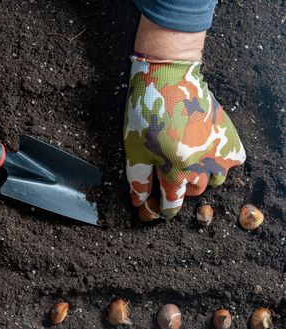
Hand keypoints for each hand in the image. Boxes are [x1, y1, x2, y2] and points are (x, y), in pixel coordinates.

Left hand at [123, 54, 245, 217]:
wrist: (169, 78)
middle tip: (168, 174)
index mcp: (174, 172)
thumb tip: (139, 202)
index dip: (161, 210)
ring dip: (200, 177)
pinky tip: (206, 152)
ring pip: (213, 181)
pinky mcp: (229, 137)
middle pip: (192, 192)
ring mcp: (218, 153)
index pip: (171, 205)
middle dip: (179, 189)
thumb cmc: (147, 113)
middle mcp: (200, 167)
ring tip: (186, 162)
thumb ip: (138, 179)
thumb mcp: (134, 149)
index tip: (156, 209)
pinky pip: (232, 162)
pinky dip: (221, 162)